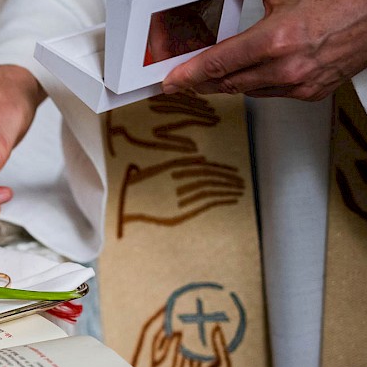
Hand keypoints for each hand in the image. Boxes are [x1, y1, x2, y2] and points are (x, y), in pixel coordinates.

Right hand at [117, 155, 244, 237]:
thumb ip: (179, 164)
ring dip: (228, 188)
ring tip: (239, 190)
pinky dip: (223, 198)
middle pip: (210, 176)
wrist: (126, 206)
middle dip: (227, 178)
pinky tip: (232, 198)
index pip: (204, 166)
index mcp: (174, 167)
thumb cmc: (142, 188)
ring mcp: (181, 193)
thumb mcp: (158, 171)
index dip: (220, 168)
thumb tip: (200, 158)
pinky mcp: (183, 208)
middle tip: (241, 181)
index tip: (234, 171)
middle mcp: (179, 177)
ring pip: (212, 187)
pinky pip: (209, 201)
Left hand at [162, 0, 366, 100]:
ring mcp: (300, 85)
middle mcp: (287, 69)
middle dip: (201, 81)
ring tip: (207, 74)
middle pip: (228, 83)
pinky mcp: (311, 94)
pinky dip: (253, 84)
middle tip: (178, 79)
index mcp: (277, 40)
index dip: (189, 74)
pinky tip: (246, 71)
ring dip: (226, 83)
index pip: (219, 62)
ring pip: (247, 91)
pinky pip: (269, 94)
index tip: (169, 82)